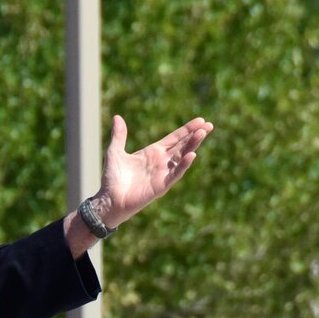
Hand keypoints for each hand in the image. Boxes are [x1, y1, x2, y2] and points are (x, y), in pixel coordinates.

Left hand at [92, 114, 212, 228]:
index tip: (200, 121)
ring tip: (202, 133)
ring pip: (182, 157)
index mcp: (153, 152)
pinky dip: (183, 165)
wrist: (109, 200)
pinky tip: (191, 155)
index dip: (187, 130)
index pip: (174, 138)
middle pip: (182, 146)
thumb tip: (117, 117)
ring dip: (192, 146)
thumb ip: (119, 135)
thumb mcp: (115, 152)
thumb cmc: (112, 178)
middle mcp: (161, 162)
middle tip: (209, 125)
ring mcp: (163, 174)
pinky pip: (175, 174)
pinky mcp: (161, 186)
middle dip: (195, 135)